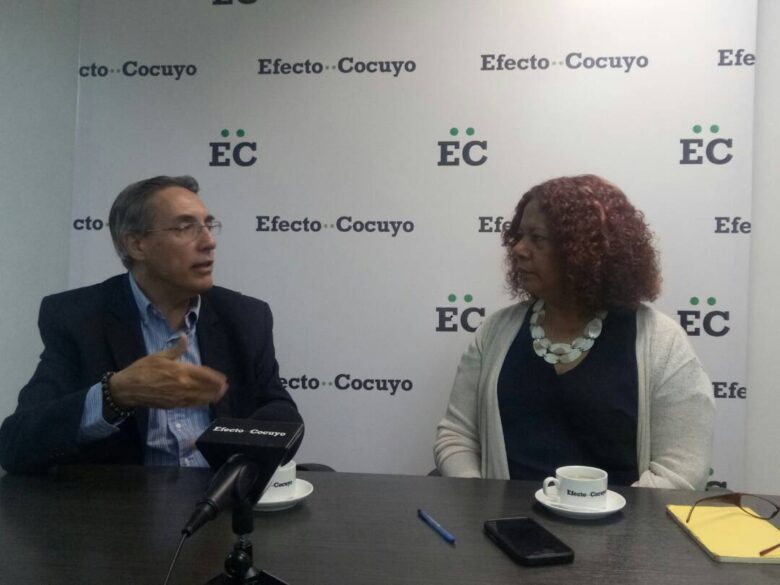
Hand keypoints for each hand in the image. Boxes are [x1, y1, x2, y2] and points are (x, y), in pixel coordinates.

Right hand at [109, 335, 227, 408]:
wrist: (128, 388)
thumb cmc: (142, 369)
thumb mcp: (159, 355)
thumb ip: (176, 348)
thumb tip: (185, 336)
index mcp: (180, 370)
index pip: (203, 374)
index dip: (215, 377)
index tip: (223, 378)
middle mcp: (182, 385)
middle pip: (205, 387)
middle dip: (216, 388)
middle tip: (225, 387)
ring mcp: (178, 397)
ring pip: (200, 398)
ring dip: (211, 396)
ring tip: (220, 395)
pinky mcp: (173, 405)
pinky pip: (190, 404)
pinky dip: (200, 403)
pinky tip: (205, 402)